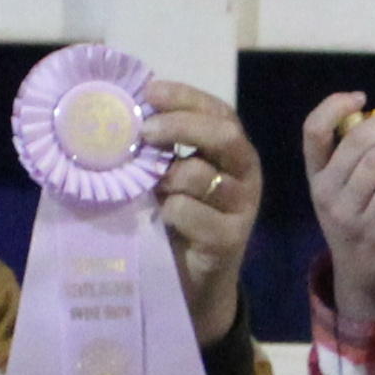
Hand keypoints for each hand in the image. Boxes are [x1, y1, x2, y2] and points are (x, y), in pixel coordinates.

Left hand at [139, 79, 262, 345]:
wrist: (195, 283)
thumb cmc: (181, 222)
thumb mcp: (173, 178)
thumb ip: (164, 149)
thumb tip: (128, 112)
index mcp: (234, 153)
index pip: (219, 112)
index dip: (186, 97)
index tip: (150, 91)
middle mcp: (246, 176)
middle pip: (224, 135)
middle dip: (180, 127)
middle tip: (145, 131)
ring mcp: (242, 209)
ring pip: (200, 175)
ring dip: (166, 178)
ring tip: (153, 191)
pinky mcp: (229, 241)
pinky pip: (188, 211)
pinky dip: (168, 211)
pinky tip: (163, 220)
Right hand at [303, 92, 374, 327]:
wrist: (360, 278)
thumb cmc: (358, 224)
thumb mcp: (342, 192)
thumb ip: (353, 159)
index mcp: (315, 176)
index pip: (312, 131)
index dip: (334, 106)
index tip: (363, 97)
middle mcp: (325, 192)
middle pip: (356, 140)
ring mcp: (347, 213)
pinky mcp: (372, 230)